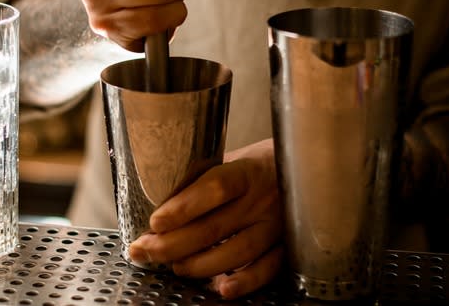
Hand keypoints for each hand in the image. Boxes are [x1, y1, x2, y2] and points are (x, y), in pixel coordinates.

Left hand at [128, 139, 283, 299]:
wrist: (302, 168)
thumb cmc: (256, 165)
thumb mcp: (230, 159)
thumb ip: (201, 179)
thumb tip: (156, 201)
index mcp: (247, 170)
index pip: (215, 187)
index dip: (183, 207)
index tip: (155, 222)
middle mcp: (263, 198)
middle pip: (216, 226)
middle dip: (174, 243)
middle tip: (146, 250)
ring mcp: (277, 225)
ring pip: (239, 251)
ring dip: (202, 264)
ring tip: (176, 267)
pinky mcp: (287, 246)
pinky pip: (267, 269)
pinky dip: (246, 282)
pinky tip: (222, 288)